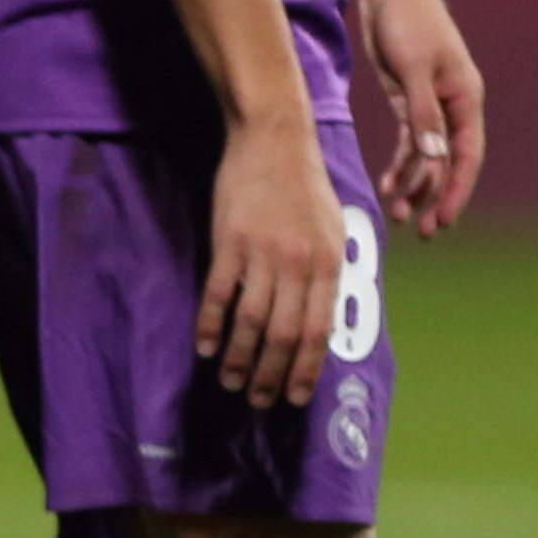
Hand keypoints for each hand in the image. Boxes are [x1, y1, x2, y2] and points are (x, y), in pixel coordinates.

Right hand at [199, 118, 345, 410]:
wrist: (274, 138)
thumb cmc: (303, 186)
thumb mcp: (333, 228)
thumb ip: (328, 274)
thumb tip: (323, 323)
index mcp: (329, 262)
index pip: (319, 331)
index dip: (306, 370)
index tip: (295, 398)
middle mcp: (300, 263)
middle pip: (285, 334)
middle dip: (271, 374)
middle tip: (257, 399)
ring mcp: (263, 253)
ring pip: (251, 321)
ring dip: (238, 357)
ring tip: (228, 380)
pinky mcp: (230, 242)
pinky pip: (218, 294)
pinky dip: (210, 325)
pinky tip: (204, 346)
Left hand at [355, 0, 484, 237]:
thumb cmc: (406, 20)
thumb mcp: (412, 67)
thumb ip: (422, 112)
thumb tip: (434, 156)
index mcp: (465, 97)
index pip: (466, 155)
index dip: (456, 190)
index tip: (444, 220)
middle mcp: (453, 104)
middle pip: (450, 161)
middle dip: (437, 196)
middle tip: (424, 231)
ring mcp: (432, 103)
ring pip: (429, 155)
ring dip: (416, 184)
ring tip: (398, 214)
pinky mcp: (409, 98)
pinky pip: (411, 141)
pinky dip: (401, 164)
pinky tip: (388, 186)